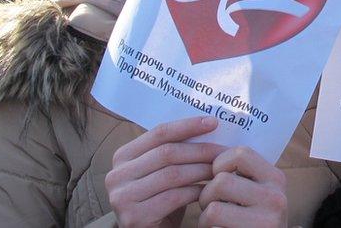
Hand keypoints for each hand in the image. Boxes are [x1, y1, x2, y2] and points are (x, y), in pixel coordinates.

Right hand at [106, 116, 226, 227]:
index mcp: (123, 156)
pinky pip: (173, 197)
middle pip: (167, 153)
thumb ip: (174, 150)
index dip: (188, 126)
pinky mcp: (134, 217)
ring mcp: (122, 197)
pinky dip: (196, 191)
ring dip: (202, 170)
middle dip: (200, 150)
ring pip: (172, 174)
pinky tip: (209, 191)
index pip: (159, 132)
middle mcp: (117, 175)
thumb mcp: (162, 171)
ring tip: (221, 170)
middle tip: (224, 151)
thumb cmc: (161, 198)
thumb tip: (209, 125)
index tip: (214, 122)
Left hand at [197, 146, 286, 227]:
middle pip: (222, 179)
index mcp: (276, 178)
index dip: (219, 164)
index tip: (218, 177)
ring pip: (213, 203)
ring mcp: (266, 219)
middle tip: (212, 204)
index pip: (240, 153)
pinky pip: (212, 222)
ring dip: (205, 212)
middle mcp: (276, 196)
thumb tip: (208, 139)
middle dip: (207, 193)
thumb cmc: (252, 218)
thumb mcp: (256, 192)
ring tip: (213, 219)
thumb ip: (243, 173)